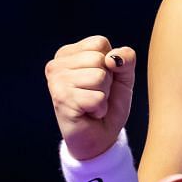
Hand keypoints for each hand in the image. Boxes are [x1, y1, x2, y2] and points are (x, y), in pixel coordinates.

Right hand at [46, 35, 137, 159]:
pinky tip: (89, 114)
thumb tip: (112, 58)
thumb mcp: (123, 77)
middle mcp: (57, 65)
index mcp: (68, 54)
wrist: (99, 138)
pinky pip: (97, 97)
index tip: (100, 81)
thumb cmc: (108, 104)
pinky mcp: (61, 100)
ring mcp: (56, 81)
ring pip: (99, 76)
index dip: (110, 64)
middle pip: (99, 59)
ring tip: (92, 104)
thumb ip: (125, 59)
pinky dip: (100, 109)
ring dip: (103, 95)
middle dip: (107, 81)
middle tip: (96, 95)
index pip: (100, 43)